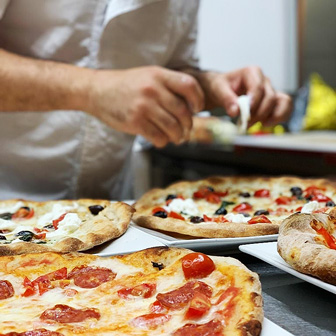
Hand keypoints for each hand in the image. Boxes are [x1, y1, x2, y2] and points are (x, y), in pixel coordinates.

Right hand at [86, 66, 203, 146]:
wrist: (98, 91)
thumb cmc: (126, 85)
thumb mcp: (148, 75)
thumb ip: (168, 85)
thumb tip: (190, 105)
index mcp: (158, 75)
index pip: (189, 85)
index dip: (198, 99)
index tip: (197, 109)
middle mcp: (152, 89)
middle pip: (183, 111)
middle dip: (189, 125)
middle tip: (187, 131)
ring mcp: (143, 106)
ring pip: (172, 127)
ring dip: (178, 136)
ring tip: (177, 138)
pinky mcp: (135, 122)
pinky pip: (158, 137)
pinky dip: (163, 141)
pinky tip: (162, 139)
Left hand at [200, 66, 291, 125]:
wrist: (222, 90)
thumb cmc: (221, 87)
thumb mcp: (218, 90)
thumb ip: (226, 99)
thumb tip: (235, 111)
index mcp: (251, 73)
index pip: (258, 87)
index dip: (255, 101)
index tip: (246, 114)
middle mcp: (264, 80)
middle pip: (270, 97)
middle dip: (259, 113)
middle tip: (246, 124)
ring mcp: (270, 90)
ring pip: (283, 101)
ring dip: (272, 116)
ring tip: (259, 125)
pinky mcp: (273, 101)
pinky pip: (285, 107)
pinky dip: (280, 117)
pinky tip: (266, 124)